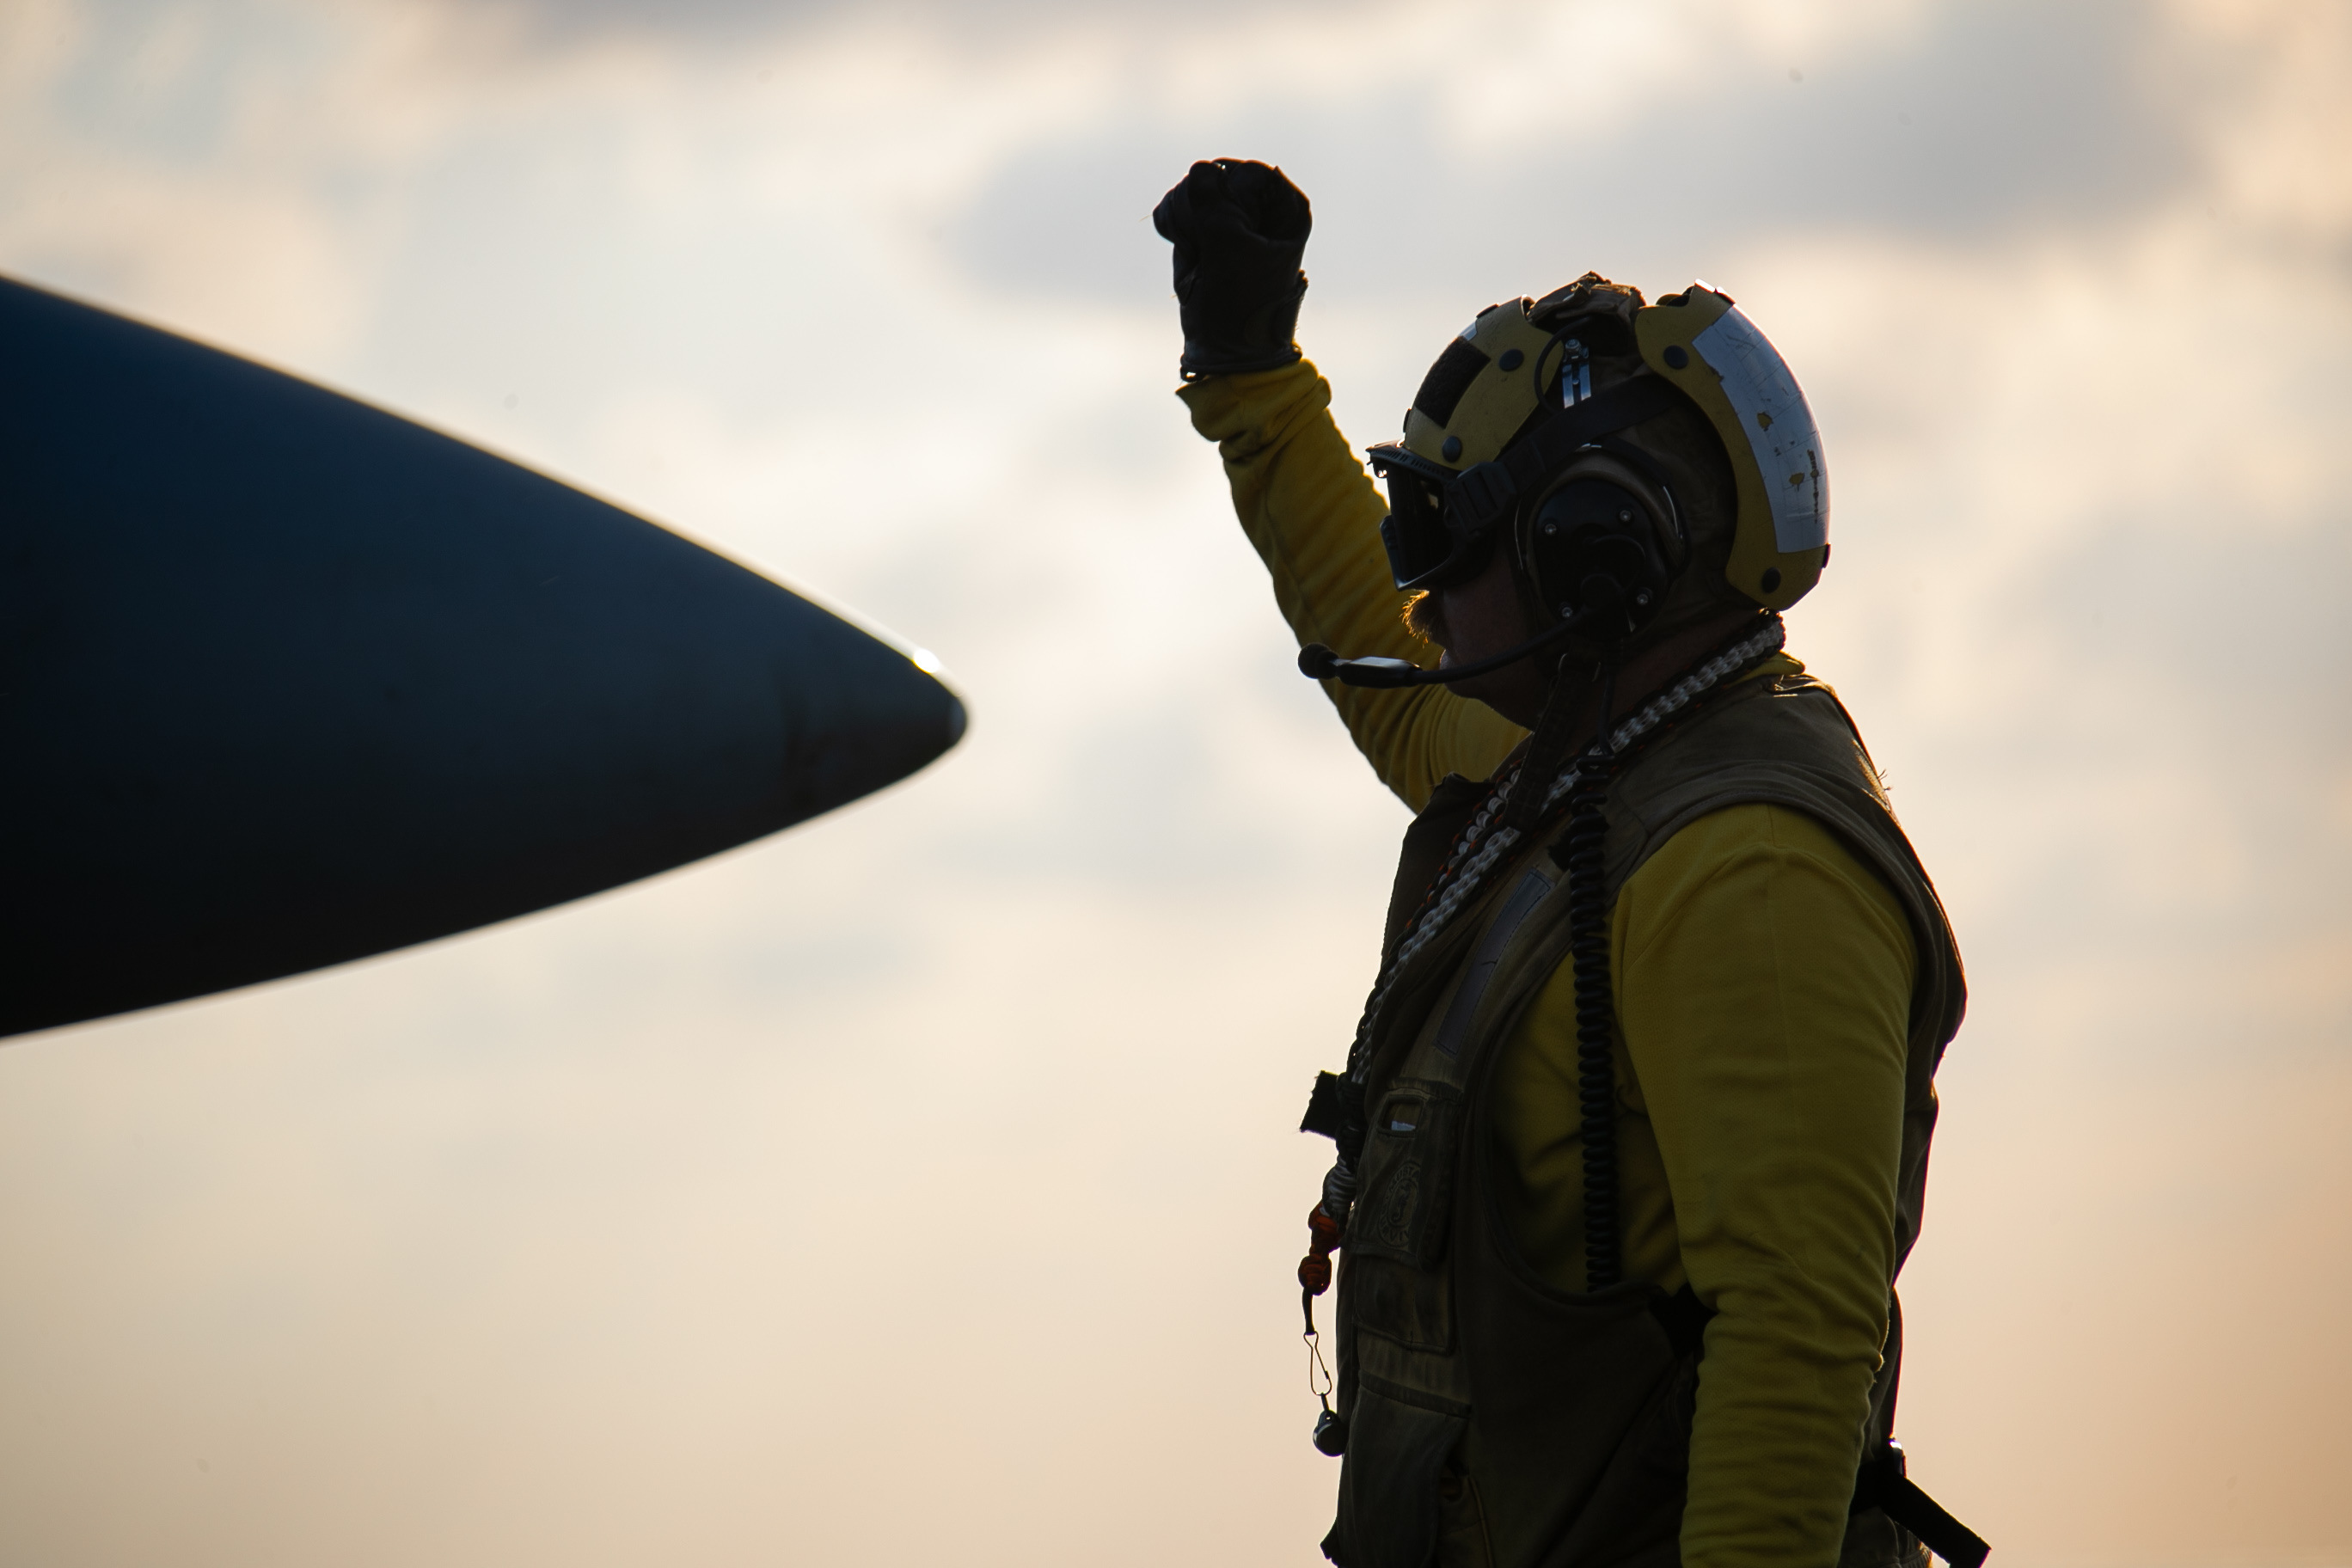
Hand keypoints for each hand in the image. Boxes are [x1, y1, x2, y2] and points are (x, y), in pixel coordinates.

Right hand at [1151, 159, 1310, 378]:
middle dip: (1203, 212)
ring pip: (1191, 190)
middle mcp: (1258, 208)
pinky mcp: (1202, 229)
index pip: (1248, 173)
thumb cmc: (1241, 308)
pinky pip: (1176, 206)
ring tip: (1203, 259)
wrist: (1224, 351)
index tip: (1230, 234)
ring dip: (1187, 224)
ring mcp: (1228, 217)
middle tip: (1212, 252)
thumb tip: (1200, 168)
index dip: (1229, 199)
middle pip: (1215, 176)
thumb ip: (1215, 206)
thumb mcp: (1230, 253)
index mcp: (1285, 210)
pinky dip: (1176, 230)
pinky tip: (1190, 257)